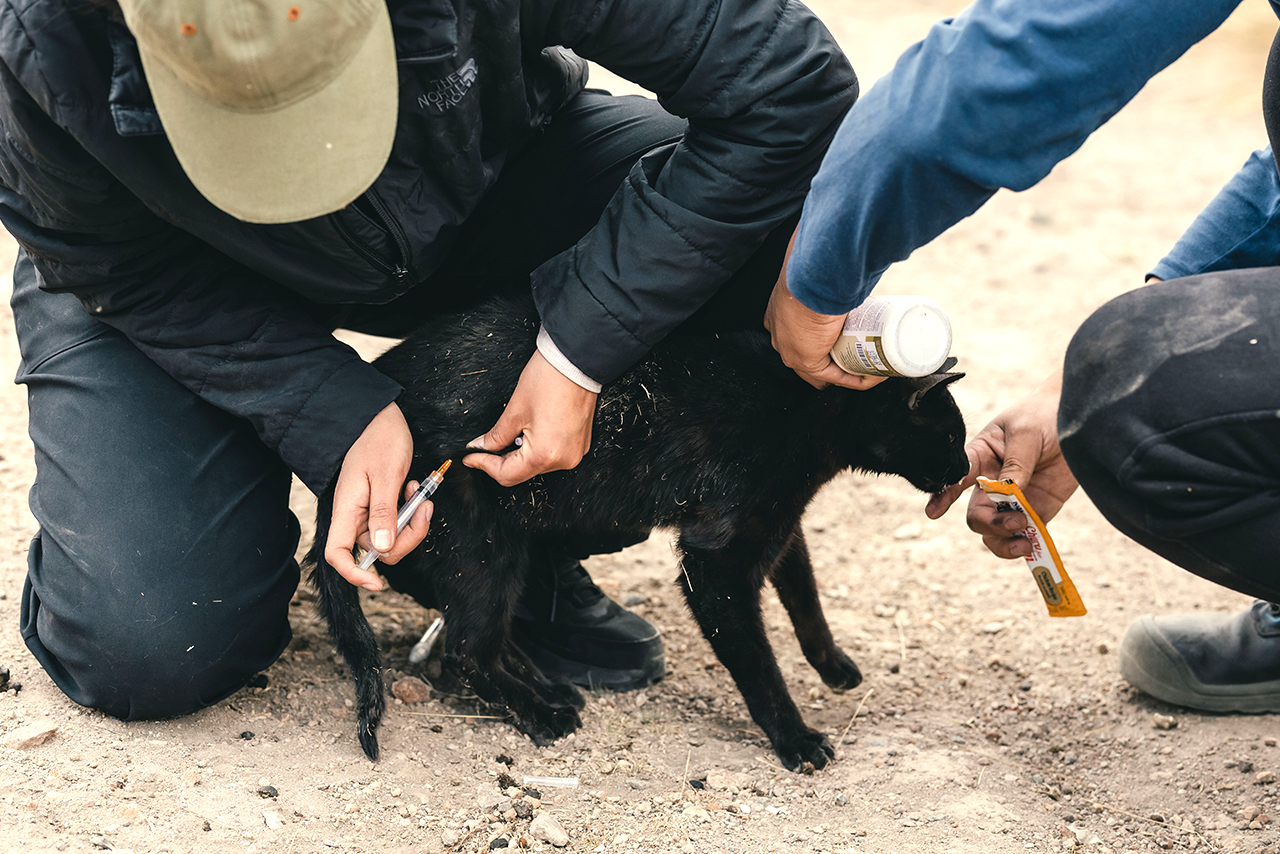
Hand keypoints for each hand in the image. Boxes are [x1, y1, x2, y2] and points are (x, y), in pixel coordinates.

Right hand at [324, 403, 431, 590]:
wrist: (379, 415)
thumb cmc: (378, 438)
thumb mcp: (385, 475)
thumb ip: (383, 512)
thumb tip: (383, 549)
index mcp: (347, 509)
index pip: (337, 554)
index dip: (354, 574)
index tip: (378, 582)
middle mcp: (354, 514)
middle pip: (376, 550)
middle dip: (406, 539)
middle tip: (423, 510)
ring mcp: (367, 510)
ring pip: (391, 538)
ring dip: (412, 523)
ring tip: (420, 494)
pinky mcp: (380, 503)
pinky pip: (397, 522)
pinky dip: (410, 512)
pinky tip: (414, 490)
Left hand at [463, 350, 596, 485]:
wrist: (576, 361)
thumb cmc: (550, 379)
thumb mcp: (514, 410)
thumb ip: (495, 436)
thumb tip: (482, 447)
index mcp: (545, 454)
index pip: (507, 475)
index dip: (485, 465)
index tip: (472, 457)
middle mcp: (563, 459)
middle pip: (523, 472)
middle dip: (502, 459)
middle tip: (486, 445)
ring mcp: (574, 453)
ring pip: (537, 465)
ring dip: (520, 454)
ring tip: (516, 430)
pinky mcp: (580, 444)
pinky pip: (553, 455)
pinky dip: (538, 448)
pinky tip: (532, 430)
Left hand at [763, 229, 885, 389]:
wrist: (811, 272)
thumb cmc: (816, 265)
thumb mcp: (823, 269)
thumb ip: (833, 266)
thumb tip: (854, 254)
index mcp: (778, 315)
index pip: (801, 338)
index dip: (827, 343)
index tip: (854, 336)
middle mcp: (779, 336)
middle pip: (813, 359)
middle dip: (840, 360)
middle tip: (869, 350)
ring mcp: (789, 351)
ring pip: (824, 372)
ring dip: (850, 371)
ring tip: (876, 361)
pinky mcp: (805, 361)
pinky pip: (834, 378)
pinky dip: (856, 379)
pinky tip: (874, 374)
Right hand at [925, 369, 1078, 558]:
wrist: (1081, 420)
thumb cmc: (1044, 416)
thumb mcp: (1026, 432)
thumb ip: (1016, 463)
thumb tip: (1009, 494)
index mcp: (981, 457)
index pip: (956, 477)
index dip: (943, 495)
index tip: (934, 512)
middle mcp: (991, 482)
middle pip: (977, 514)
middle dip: (990, 524)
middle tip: (1015, 522)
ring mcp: (1014, 500)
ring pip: (995, 532)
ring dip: (1004, 541)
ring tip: (1024, 542)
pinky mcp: (1038, 510)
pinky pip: (1025, 535)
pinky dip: (1026, 545)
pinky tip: (1033, 546)